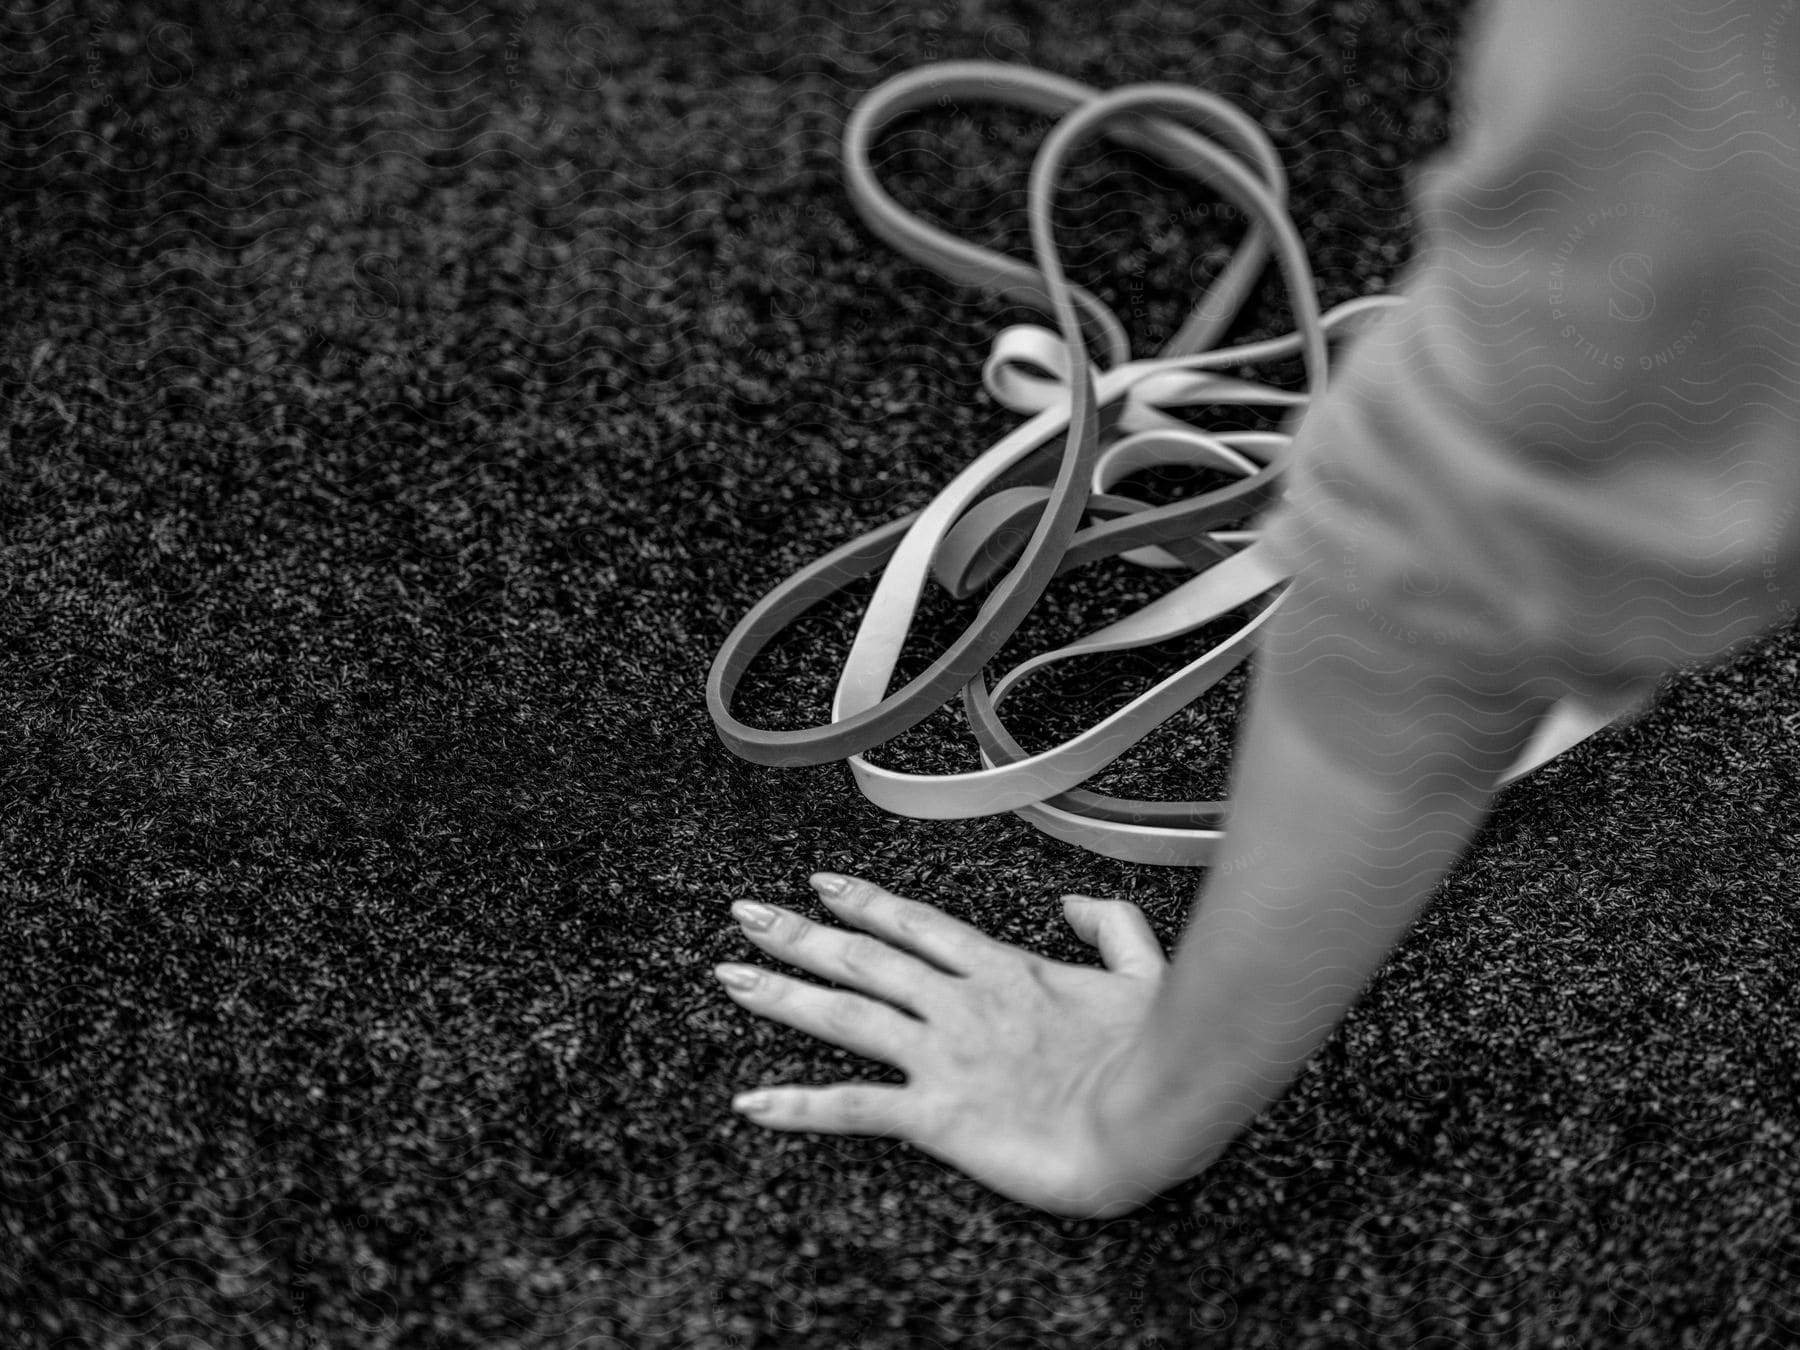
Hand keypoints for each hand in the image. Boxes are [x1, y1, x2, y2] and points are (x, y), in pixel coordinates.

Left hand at [712, 871, 1211, 1217]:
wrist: (1159, 1110)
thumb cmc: (1159, 1049)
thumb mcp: (1144, 971)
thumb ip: (1109, 925)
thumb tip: (1075, 903)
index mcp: (1005, 970)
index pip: (917, 925)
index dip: (865, 902)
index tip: (820, 885)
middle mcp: (961, 1002)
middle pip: (864, 958)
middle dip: (799, 933)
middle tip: (743, 913)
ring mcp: (944, 1055)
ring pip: (845, 1015)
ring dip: (782, 994)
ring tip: (730, 976)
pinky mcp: (939, 1114)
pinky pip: (854, 1108)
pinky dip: (798, 1106)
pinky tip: (751, 1104)